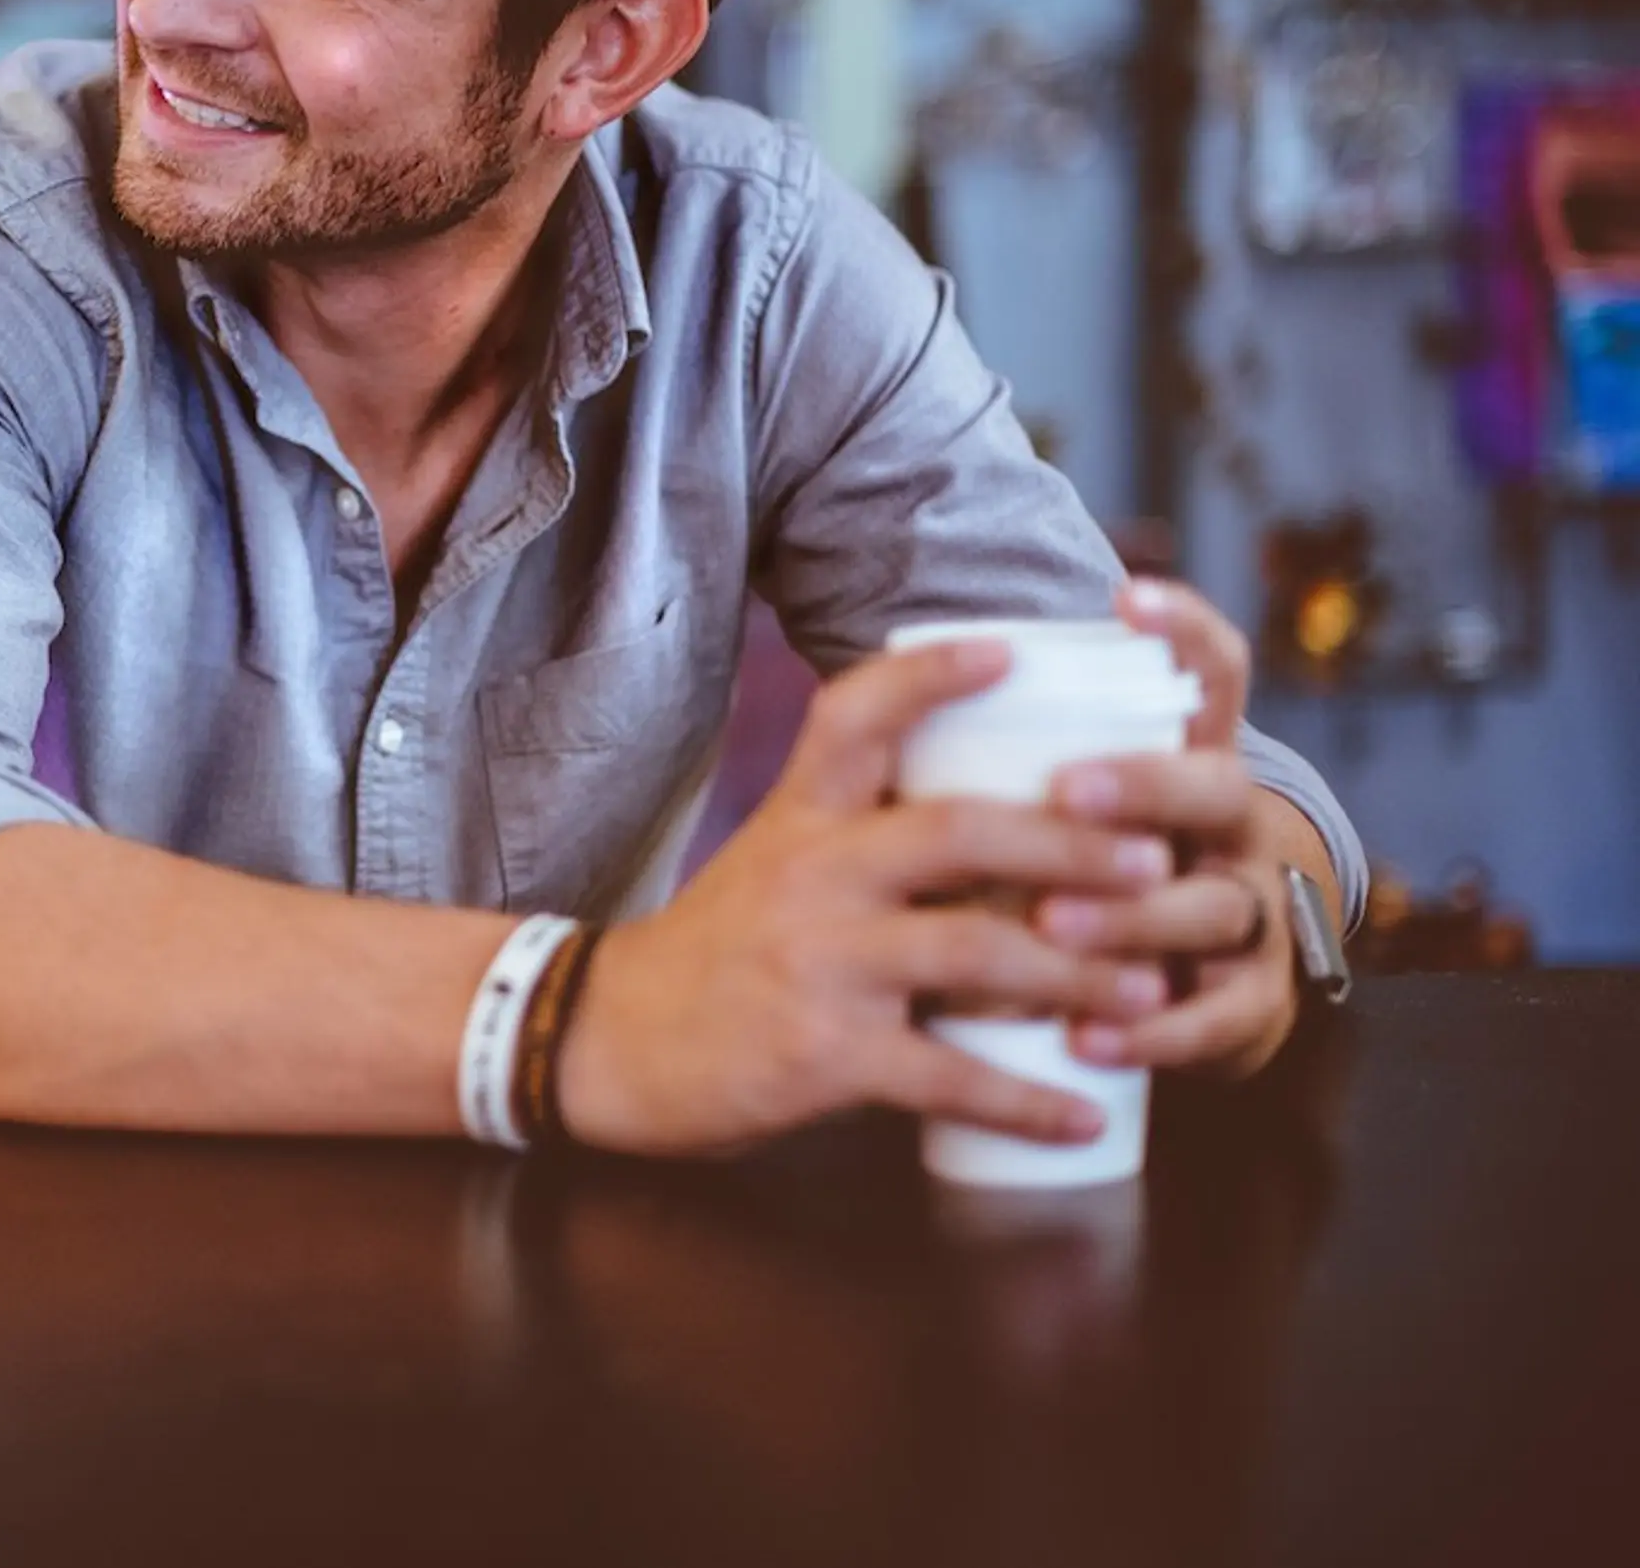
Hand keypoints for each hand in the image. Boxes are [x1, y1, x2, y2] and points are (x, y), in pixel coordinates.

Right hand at [558, 637, 1178, 1158]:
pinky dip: (1027, 1099)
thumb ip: (864, 838)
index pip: (858, 715)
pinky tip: (1082, 1115)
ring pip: (976, 951)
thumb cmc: (714, 951)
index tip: (1010, 648)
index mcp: (801, 817)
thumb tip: (1001, 827)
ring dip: (1080, 973)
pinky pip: (948, 1074)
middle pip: (959, 832)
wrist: (608, 1039)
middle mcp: (813, 874)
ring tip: (1153, 991)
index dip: (932, 674)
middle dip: (1071, 844)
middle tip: (1154, 861)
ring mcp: (820, 962)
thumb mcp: (772, 861)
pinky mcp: (824, 1053)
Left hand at [1037, 580, 1302, 1079]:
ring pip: (1213, 906)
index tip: (1124, 598)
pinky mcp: (1249, 1005)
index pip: (1212, 676)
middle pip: (1216, 786)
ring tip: (1053, 924)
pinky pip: (1217, 1019)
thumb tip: (896, 679)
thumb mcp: (1055, 815)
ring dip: (1131, 916)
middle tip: (1065, 789)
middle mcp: (1230, 829)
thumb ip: (1009, 759)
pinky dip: (1152, 1031)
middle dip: (1143, 784)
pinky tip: (1090, 1038)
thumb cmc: (1082, 880)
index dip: (1184, 629)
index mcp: (1185, 764)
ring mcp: (1249, 914)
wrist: (1181, 998)